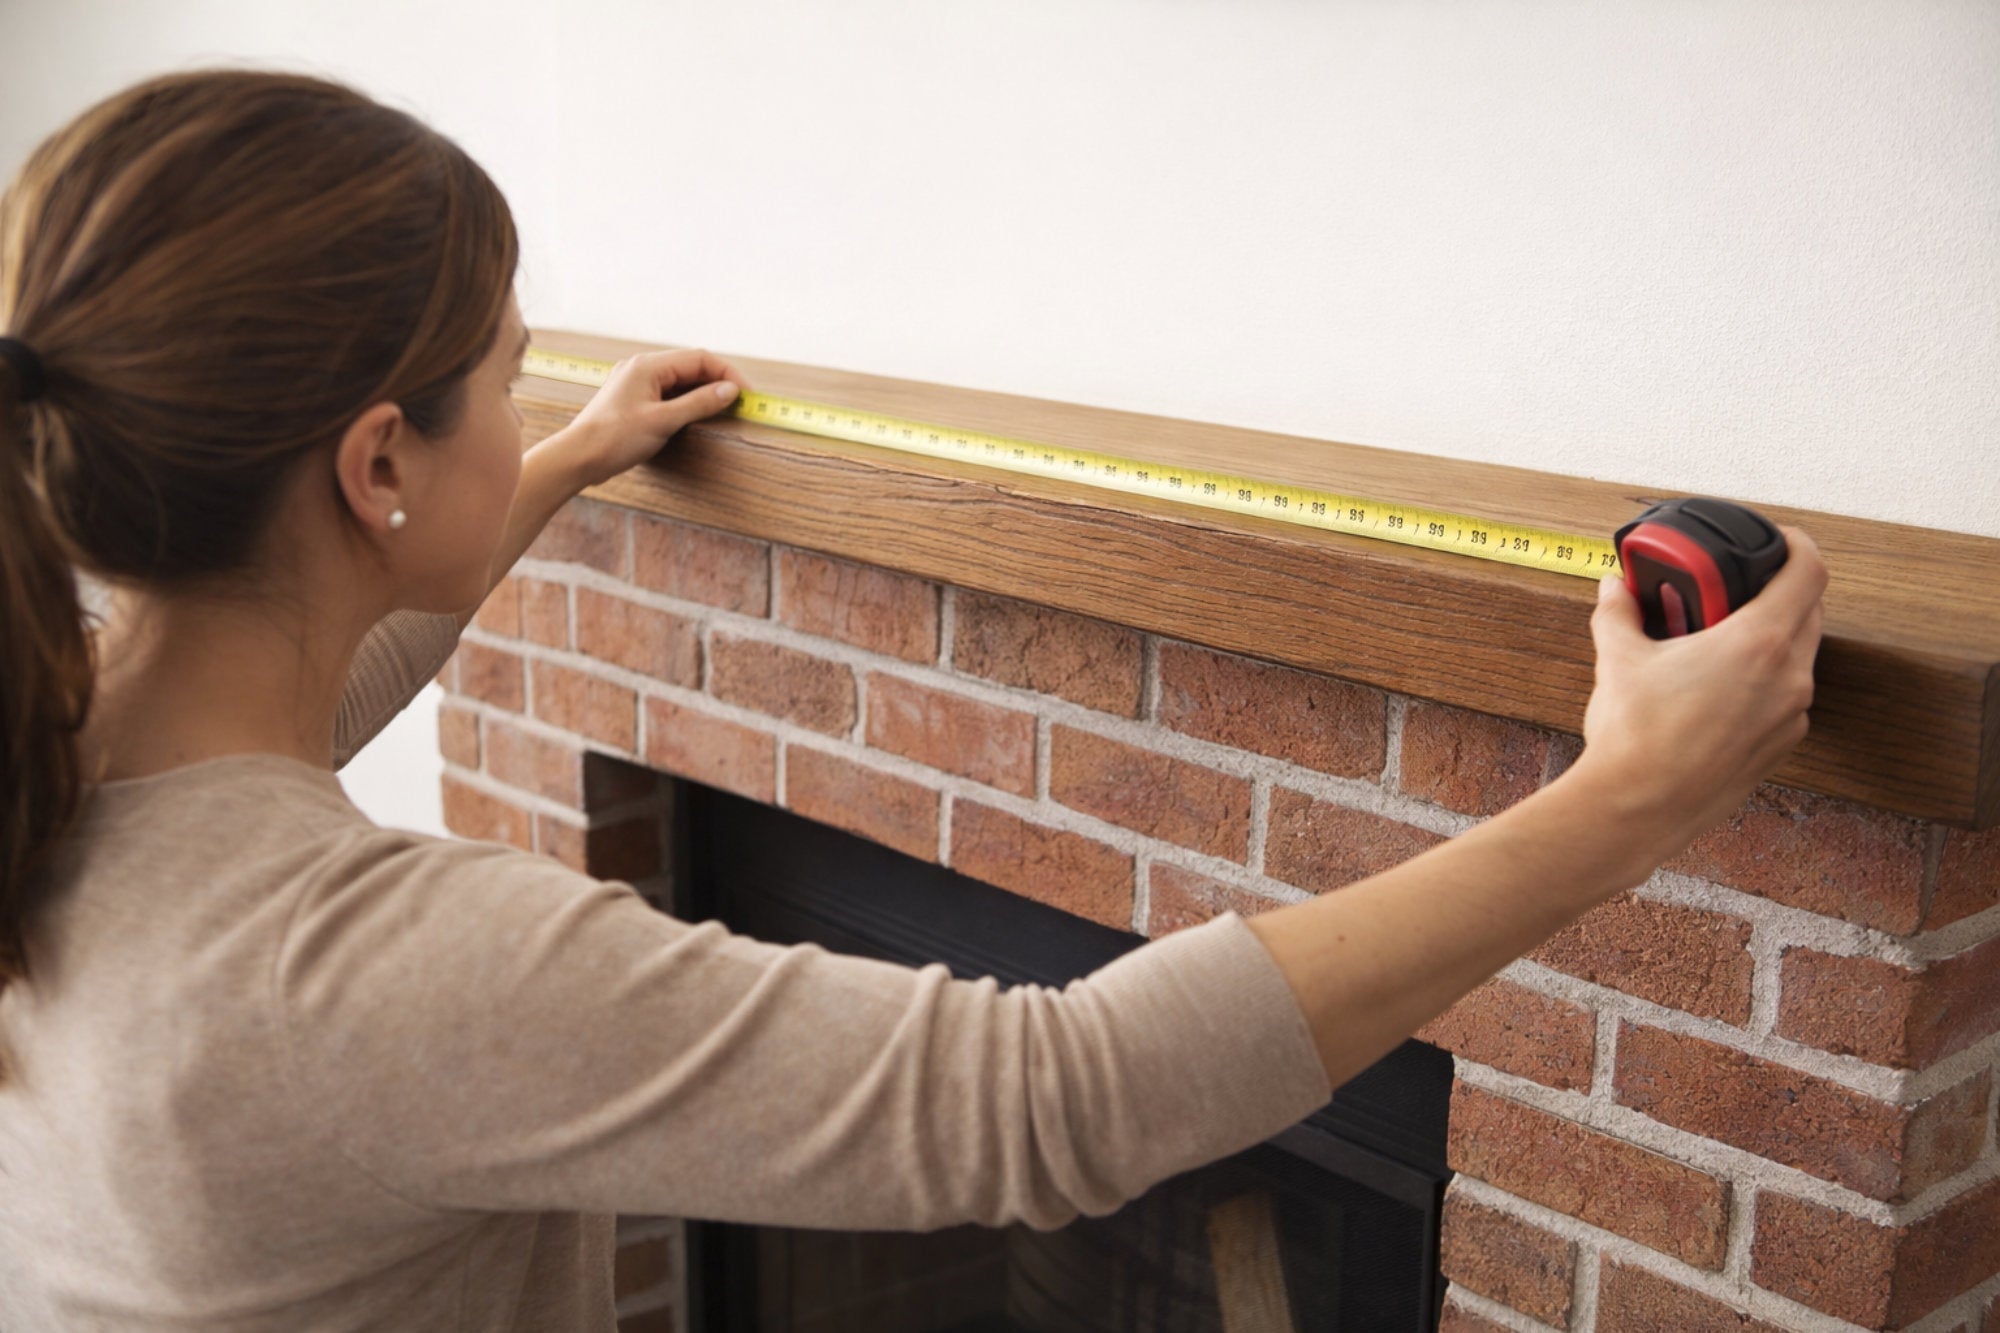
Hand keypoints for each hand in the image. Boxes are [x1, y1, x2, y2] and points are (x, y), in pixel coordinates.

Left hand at [557, 348, 751, 488]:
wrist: (577, 458)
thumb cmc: (613, 439)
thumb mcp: (663, 421)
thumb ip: (699, 403)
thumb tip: (730, 390)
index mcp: (648, 365)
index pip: (699, 359)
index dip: (727, 374)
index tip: (746, 394)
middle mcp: (641, 367)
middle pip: (690, 367)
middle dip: (718, 382)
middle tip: (740, 403)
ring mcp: (636, 382)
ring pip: (679, 380)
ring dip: (703, 392)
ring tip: (723, 409)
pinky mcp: (633, 399)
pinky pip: (667, 392)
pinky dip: (686, 401)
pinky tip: (696, 414)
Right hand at [1573, 524, 1826, 868]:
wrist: (1638, 809)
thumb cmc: (1636, 740)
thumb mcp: (1618, 659)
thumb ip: (1619, 613)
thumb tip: (1616, 589)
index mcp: (1759, 642)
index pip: (1809, 571)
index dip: (1799, 544)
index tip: (1780, 539)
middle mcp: (1789, 677)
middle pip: (1809, 611)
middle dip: (1776, 592)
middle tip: (1730, 593)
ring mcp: (1790, 715)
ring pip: (1799, 656)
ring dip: (1770, 639)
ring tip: (1716, 643)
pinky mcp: (1780, 746)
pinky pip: (1785, 697)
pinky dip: (1763, 681)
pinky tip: (1715, 690)